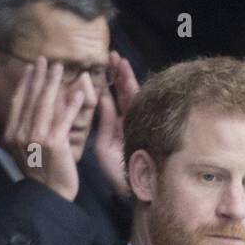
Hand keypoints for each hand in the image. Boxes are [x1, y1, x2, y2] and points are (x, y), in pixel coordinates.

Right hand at [1, 57, 87, 201]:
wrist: (50, 195)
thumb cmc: (42, 174)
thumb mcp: (26, 150)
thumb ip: (25, 130)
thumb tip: (29, 110)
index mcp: (13, 134)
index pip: (19, 102)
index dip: (26, 83)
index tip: (31, 68)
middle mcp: (21, 134)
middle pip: (30, 98)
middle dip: (38, 76)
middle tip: (45, 59)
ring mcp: (36, 138)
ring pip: (45, 104)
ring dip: (53, 83)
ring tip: (60, 68)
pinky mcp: (53, 144)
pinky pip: (63, 119)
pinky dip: (71, 104)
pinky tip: (78, 92)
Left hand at [94, 50, 140, 198]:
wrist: (138, 190)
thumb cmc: (118, 174)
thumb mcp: (104, 147)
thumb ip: (104, 122)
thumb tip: (101, 97)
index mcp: (116, 127)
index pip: (110, 100)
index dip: (105, 83)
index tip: (97, 67)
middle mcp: (128, 122)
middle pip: (122, 93)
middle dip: (117, 74)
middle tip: (111, 54)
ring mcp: (139, 123)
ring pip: (131, 95)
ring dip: (125, 76)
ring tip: (119, 58)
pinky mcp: (146, 125)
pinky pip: (140, 103)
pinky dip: (133, 86)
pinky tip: (128, 72)